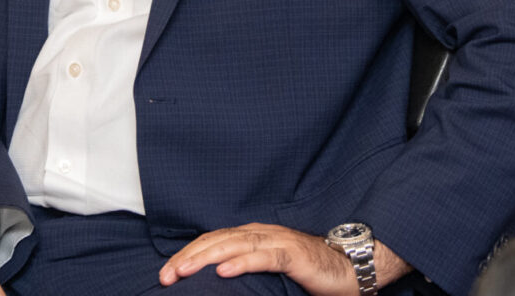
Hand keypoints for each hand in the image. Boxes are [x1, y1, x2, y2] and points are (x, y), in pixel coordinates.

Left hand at [159, 223, 407, 294]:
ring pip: (236, 245)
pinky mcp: (294, 255)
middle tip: (165, 275)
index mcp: (254, 236)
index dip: (188, 254)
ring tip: (184, 271)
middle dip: (189, 256)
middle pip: (218, 240)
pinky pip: (265, 257)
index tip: (165, 273)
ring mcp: (279, 242)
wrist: (349, 267)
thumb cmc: (310, 272)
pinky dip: (243, 262)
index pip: (213, 241)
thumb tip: (217, 282)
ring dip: (207, 258)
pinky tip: (224, 271)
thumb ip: (247, 269)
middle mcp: (263, 233)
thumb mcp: (271, 270)